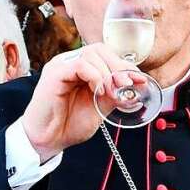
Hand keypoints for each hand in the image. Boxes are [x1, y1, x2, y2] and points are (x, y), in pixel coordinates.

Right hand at [20, 43, 144, 160]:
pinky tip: (100, 91)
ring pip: (91, 55)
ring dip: (108, 74)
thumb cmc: (69, 124)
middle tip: (129, 85)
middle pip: (99, 49)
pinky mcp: (54, 73)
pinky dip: (96, 76)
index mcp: (81, 68)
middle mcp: (70, 62)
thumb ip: (115, 94)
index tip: (140, 79)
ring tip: (113, 93)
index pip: (106, 55)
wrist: (48, 140)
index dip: (124, 65)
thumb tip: (135, 88)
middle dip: (118, 66)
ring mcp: (61, 65)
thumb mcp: (100, 107)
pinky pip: (80, 65)